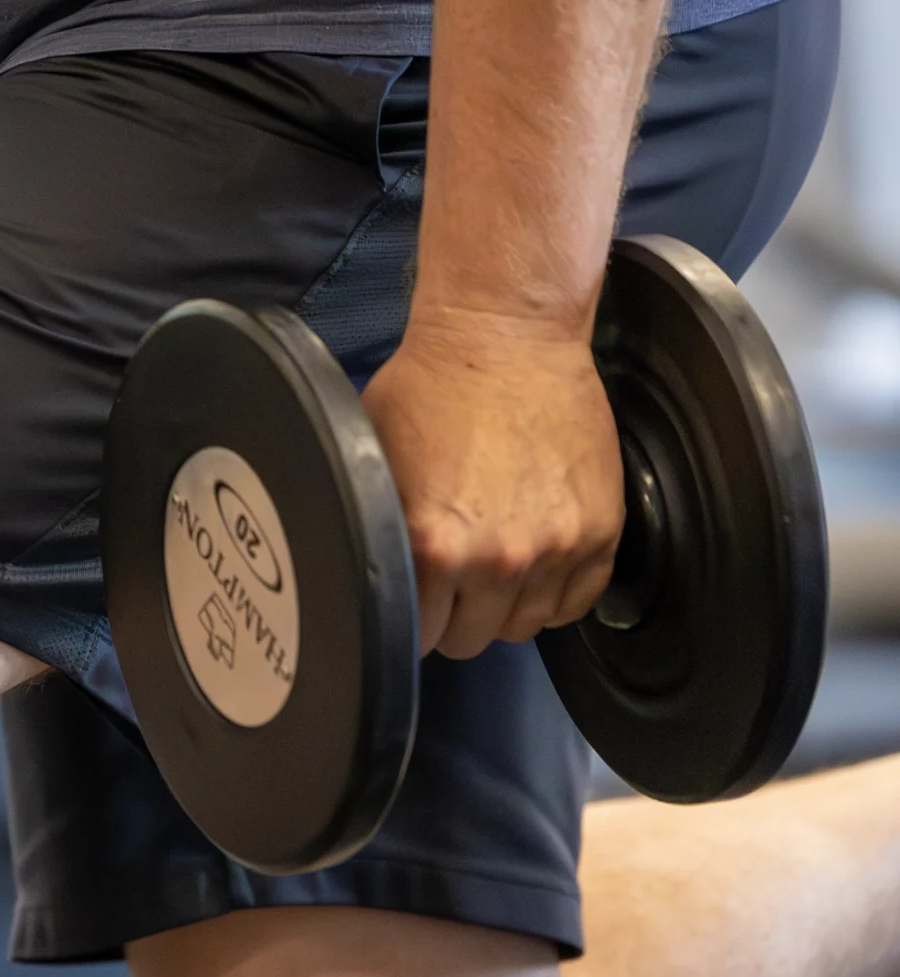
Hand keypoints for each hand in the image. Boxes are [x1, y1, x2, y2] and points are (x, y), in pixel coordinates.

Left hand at [361, 317, 623, 658]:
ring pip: (525, 627)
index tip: (412, 599)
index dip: (411, 618)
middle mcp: (499, 560)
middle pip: (472, 640)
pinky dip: (554, 595)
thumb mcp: (373, 463)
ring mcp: (559, 549)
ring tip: (492, 565)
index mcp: (434, 547)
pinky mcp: (603, 532)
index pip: (419, 636)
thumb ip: (379, 533)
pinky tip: (533, 564)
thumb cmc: (428, 390)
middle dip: (455, 615)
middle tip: (450, 578)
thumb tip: (373, 582)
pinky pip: (577, 605)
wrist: (506, 336)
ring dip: (504, 606)